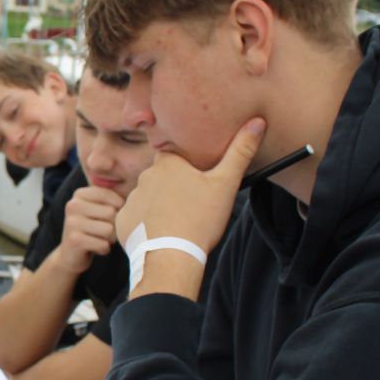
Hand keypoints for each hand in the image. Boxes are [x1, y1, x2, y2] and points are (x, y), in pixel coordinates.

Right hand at [55, 186, 124, 273]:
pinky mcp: (74, 240)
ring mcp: (71, 222)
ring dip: (110, 239)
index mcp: (79, 194)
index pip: (108, 194)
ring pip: (109, 229)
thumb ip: (114, 200)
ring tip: (100, 239)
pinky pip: (104, 244)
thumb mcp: (100, 210)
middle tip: (105, 231)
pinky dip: (104, 249)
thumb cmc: (93, 229)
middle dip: (114, 226)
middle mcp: (73, 205)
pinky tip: (95, 248)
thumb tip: (138, 196)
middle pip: (111, 212)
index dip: (118, 207)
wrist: (71, 254)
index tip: (112, 217)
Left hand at [116, 118, 264, 257]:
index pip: (175, 156)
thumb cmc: (200, 219)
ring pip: (149, 198)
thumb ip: (241, 152)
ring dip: (160, 207)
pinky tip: (161, 234)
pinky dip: (147, 225)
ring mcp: (131, 200)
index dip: (187, 167)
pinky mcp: (122, 221)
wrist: (170, 257)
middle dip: (174, 188)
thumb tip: (257, 122)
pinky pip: (136, 219)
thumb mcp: (226, 183)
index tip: (197, 181)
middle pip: (162, 178)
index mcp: (167, 163)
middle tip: (191, 207)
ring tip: (177, 223)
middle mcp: (144, 177)